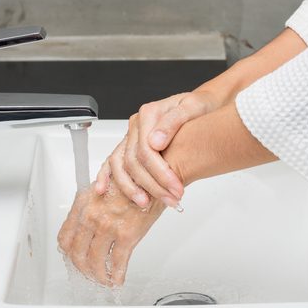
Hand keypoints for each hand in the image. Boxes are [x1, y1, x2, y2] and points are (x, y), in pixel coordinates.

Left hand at [57, 183, 164, 285]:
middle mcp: (92, 216)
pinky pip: (117, 263)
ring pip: (95, 261)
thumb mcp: (104, 186)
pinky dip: (116, 276)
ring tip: (103, 280)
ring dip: (98, 276)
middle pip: (77, 253)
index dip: (68, 253)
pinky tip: (117, 280)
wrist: (154, 176)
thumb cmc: (134, 179)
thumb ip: (92, 206)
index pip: (65, 237)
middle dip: (82, 269)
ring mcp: (108, 226)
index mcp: (84, 204)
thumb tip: (88, 224)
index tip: (74, 258)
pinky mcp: (126, 235)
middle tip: (88, 274)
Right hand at [96, 90, 221, 208]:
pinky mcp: (131, 144)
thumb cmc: (201, 106)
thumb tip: (155, 142)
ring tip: (145, 203)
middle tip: (171, 199)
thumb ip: (174, 121)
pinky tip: (103, 190)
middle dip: (151, 185)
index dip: (160, 173)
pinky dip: (106, 175)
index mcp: (150, 114)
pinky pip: (115, 160)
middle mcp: (137, 125)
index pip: (146, 150)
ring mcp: (132, 135)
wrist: (204, 104)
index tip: (176, 188)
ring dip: (130, 187)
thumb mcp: (194, 107)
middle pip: (134, 161)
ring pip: (120, 164)